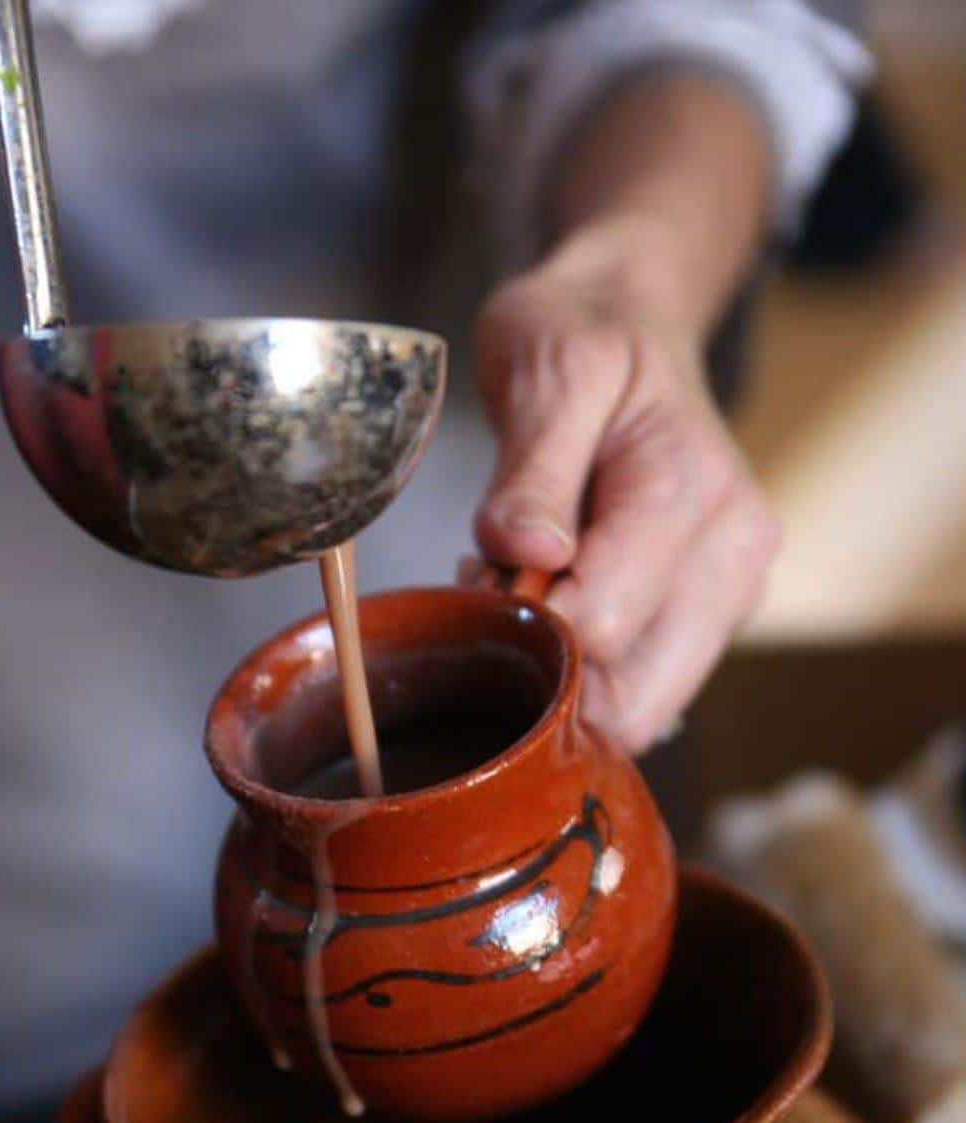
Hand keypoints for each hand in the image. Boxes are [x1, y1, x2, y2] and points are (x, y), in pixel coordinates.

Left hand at [467, 234, 779, 755]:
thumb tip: (528, 557)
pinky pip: (640, 687)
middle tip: (497, 591)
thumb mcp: (548, 370)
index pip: (605, 624)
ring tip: (525, 588)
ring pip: (638, 709)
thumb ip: (535, 470)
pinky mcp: (709, 612)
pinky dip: (587, 670)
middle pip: (633, 698)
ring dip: (566, 678)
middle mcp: (734, 557)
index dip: (524, 622)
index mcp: (695, 494)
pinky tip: (557, 602)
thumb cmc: (585, 336)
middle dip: (549, 671)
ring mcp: (730, 592)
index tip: (479, 572)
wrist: (630, 320)